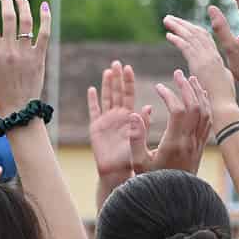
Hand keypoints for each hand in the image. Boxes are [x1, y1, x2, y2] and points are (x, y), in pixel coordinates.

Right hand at [0, 0, 50, 115]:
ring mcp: (25, 53)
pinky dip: (45, 17)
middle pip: (8, 17)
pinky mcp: (39, 57)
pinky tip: (44, 5)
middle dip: (5, 0)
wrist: (16, 109)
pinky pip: (44, 33)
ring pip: (26, 21)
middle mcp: (9, 51)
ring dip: (23, 4)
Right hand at [87, 60, 152, 183]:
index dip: (128, 82)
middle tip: (118, 62)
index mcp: (130, 119)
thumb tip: (147, 108)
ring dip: (107, 85)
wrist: (117, 177)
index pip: (129, 96)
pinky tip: (92, 89)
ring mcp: (106, 123)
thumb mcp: (140, 144)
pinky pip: (94, 112)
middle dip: (117, 78)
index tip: (129, 68)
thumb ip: (141, 127)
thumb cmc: (132, 164)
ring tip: (108, 70)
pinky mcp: (95, 130)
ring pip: (106, 99)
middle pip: (117, 93)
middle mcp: (118, 118)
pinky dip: (93, 101)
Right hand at [129, 70, 210, 174]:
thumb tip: (134, 114)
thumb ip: (135, 138)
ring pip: (205, 112)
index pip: (177, 110)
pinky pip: (209, 121)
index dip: (169, 95)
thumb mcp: (138, 162)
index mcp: (174, 143)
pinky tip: (201, 96)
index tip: (158, 87)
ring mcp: (198, 144)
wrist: (173, 200)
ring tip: (190, 79)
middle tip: (177, 73)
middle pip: (195, 106)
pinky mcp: (201, 147)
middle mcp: (189, 141)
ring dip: (199, 93)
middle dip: (187, 87)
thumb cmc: (152, 182)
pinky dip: (206, 105)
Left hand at [162, 15, 237, 116]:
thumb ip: (218, 76)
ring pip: (191, 37)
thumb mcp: (222, 83)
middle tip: (169, 18)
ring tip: (166, 20)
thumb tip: (214, 74)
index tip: (183, 24)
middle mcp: (213, 55)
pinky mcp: (200, 64)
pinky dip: (177, 39)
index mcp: (217, 59)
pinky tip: (168, 35)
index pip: (205, 38)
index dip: (193, 29)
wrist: (225, 109)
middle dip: (183, 24)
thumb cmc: (223, 102)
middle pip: (197, 33)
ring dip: (177, 27)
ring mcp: (207, 59)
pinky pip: (187, 47)